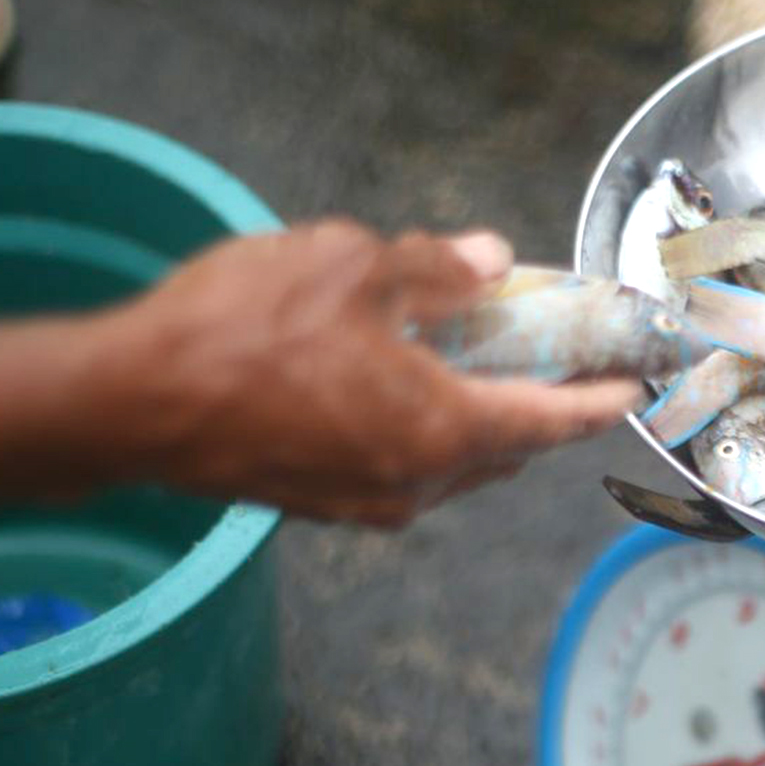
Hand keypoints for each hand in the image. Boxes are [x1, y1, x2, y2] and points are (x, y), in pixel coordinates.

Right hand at [102, 219, 642, 526]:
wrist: (130, 402)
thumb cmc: (240, 327)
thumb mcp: (351, 263)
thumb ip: (434, 267)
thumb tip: (488, 261)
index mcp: (441, 430)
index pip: (551, 421)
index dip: (599, 401)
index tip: (634, 387)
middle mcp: (414, 483)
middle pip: (506, 448)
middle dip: (538, 403)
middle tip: (552, 353)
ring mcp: (364, 503)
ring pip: (450, 462)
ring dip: (473, 417)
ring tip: (474, 359)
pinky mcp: (319, 503)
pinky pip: (397, 467)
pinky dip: (419, 429)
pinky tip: (397, 381)